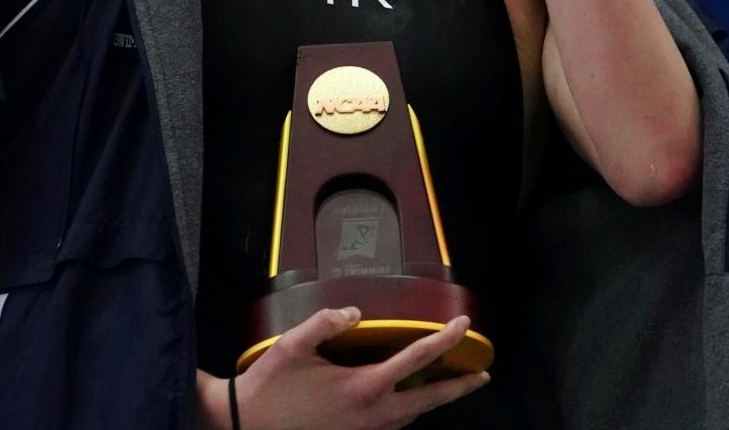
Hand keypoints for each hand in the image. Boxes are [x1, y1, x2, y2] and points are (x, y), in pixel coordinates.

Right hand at [195, 307, 488, 429]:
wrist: (245, 428)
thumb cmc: (270, 386)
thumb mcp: (293, 345)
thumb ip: (325, 321)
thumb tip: (356, 311)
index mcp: (362, 387)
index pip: (416, 359)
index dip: (445, 339)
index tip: (464, 324)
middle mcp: (371, 415)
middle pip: (428, 401)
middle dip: (459, 388)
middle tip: (483, 376)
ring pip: (411, 418)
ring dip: (434, 402)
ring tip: (450, 386)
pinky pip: (392, 427)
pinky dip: (408, 414)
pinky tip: (406, 402)